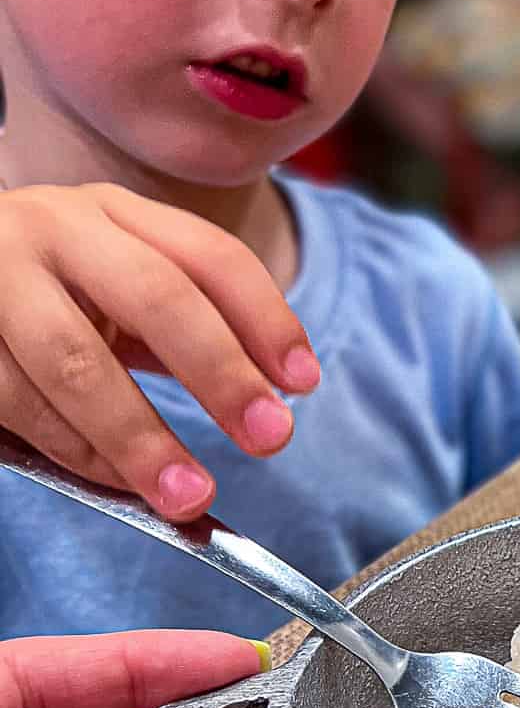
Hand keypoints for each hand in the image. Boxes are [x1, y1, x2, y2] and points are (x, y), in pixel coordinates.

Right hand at [0, 182, 320, 520]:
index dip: (267, 318)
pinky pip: (20, 401)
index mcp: (113, 212)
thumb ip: (179, 328)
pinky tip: (116, 480)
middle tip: (269, 438)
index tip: (303, 381)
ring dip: (140, 438)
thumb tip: (264, 398)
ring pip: (78, 362)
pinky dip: (75, 449)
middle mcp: (56, 228)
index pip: (210, 256)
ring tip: (188, 494)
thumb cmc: (42, 292)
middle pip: (158, 298)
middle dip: (222, 374)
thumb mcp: (113, 286)